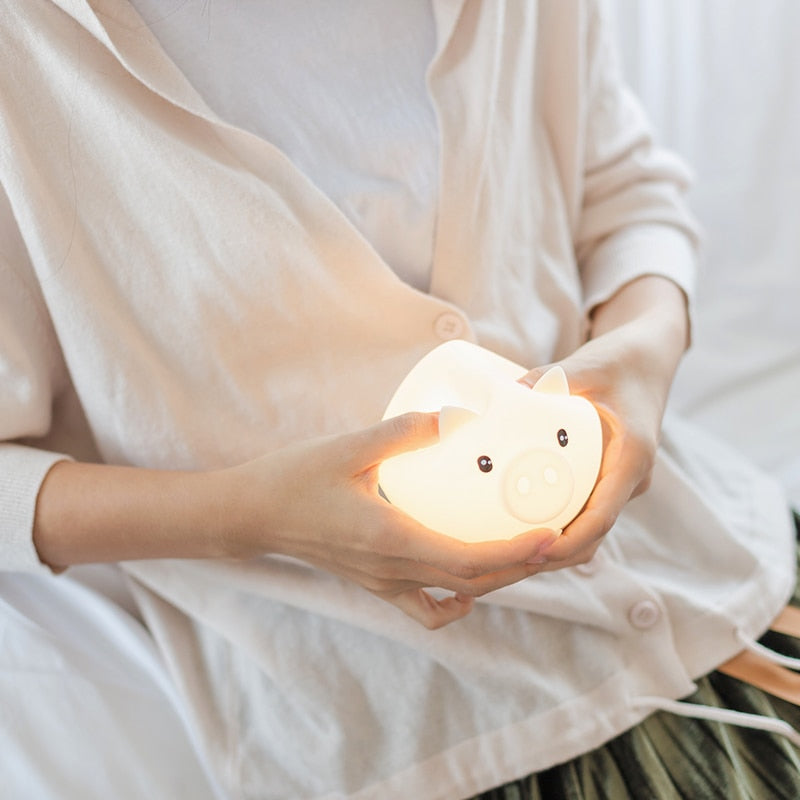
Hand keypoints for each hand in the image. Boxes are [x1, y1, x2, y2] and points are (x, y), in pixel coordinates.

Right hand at [219, 412, 558, 628]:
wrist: (253, 515)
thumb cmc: (295, 478)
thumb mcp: (348, 446)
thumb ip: (403, 432)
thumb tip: (455, 417)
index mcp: (390, 538)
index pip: (467, 561)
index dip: (515, 554)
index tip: (551, 538)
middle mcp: (392, 570)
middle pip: (472, 583)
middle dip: (519, 567)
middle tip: (556, 542)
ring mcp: (383, 583)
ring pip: (454, 595)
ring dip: (494, 579)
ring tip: (523, 552)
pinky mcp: (374, 583)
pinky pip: (423, 605)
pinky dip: (454, 600)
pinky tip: (466, 583)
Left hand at [519, 276, 688, 570]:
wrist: (649, 358)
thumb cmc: (620, 360)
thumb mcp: (585, 364)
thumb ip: (545, 379)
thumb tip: (502, 394)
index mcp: (632, 455)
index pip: (602, 515)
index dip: (570, 542)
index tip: (536, 553)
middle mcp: (631, 476)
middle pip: (594, 533)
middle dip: (554, 555)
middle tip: (507, 561)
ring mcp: (623, 481)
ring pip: (591, 528)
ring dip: (556, 546)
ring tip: (508, 554)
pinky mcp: (611, 478)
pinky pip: (587, 512)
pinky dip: (561, 526)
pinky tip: (521, 527)